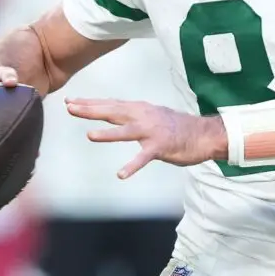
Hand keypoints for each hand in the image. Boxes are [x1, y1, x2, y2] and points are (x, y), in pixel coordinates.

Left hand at [65, 98, 226, 178]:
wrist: (203, 134)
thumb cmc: (175, 127)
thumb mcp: (150, 116)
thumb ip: (132, 115)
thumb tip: (112, 113)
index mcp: (139, 109)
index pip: (110, 104)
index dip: (90, 102)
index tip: (70, 101)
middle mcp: (143, 116)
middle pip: (113, 112)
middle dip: (90, 110)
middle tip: (70, 107)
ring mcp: (152, 131)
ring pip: (126, 132)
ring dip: (108, 134)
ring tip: (90, 136)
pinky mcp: (161, 147)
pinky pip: (144, 157)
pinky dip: (132, 166)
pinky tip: (121, 174)